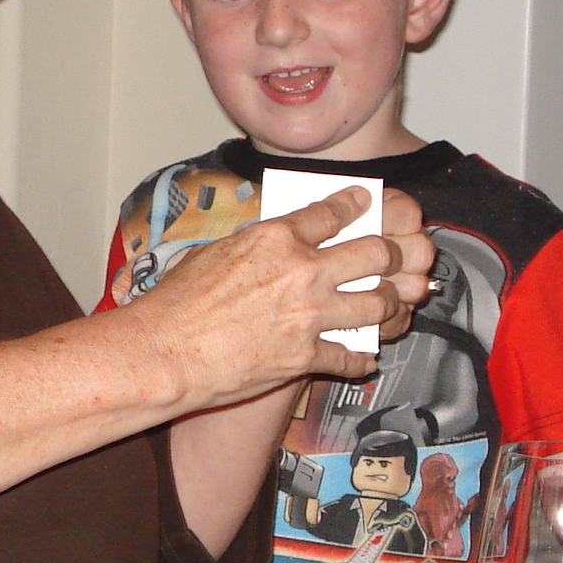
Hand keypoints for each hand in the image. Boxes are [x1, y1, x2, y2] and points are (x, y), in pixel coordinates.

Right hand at [124, 186, 435, 412]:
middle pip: (375, 254)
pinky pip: (351, 357)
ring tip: (390, 304)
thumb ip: (254, 245)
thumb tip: (270, 244)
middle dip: (393, 255)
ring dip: (390, 304)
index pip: (333, 213)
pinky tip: (365, 357)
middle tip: (395, 258)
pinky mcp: (306, 357)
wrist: (166, 353)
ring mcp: (308, 316)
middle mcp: (301, 272)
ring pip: (378, 305)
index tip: (368, 203)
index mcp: (275, 238)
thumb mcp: (215, 253)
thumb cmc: (177, 304)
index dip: (357, 205)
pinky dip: (361, 358)